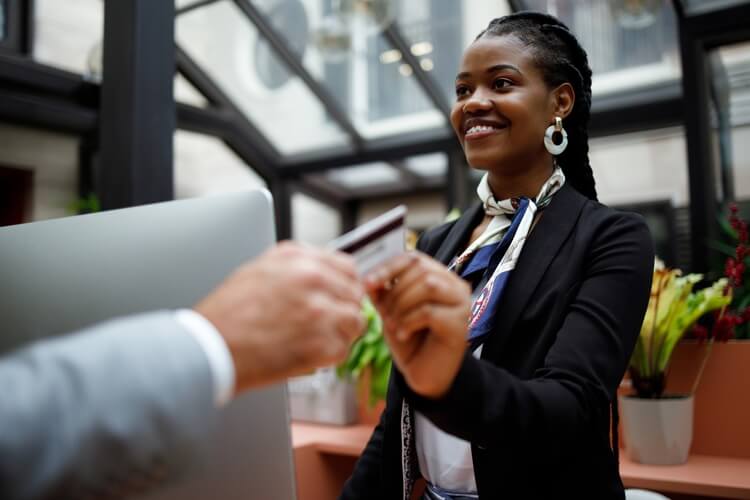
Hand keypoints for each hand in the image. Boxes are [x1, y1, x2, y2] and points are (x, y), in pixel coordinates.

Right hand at [195, 241, 365, 392]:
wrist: (210, 348)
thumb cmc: (227, 314)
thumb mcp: (258, 270)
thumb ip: (295, 266)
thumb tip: (322, 272)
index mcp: (298, 258)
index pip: (347, 267)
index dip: (346, 285)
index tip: (341, 297)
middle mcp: (312, 279)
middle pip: (354, 294)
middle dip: (344, 310)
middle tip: (327, 324)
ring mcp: (319, 311)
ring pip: (355, 321)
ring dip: (340, 333)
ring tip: (316, 340)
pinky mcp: (321, 344)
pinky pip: (343, 349)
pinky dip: (329, 356)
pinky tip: (307, 353)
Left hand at [365, 252, 470, 398]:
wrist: (425, 376)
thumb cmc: (410, 340)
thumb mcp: (390, 310)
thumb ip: (382, 292)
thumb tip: (368, 278)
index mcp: (437, 276)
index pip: (413, 258)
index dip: (388, 268)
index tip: (367, 283)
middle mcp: (454, 285)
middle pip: (421, 269)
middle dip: (395, 291)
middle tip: (384, 314)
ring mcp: (460, 303)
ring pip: (428, 286)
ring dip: (402, 305)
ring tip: (393, 323)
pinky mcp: (460, 323)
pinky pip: (430, 311)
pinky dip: (409, 321)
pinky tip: (402, 334)